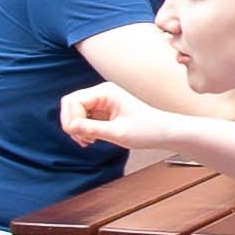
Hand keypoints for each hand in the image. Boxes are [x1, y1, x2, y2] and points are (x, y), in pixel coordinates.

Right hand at [60, 81, 177, 157]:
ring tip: (89, 141)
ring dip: (77, 127)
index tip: (79, 136)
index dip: (70, 119)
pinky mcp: (104, 110)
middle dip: (71, 123)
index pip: (73, 100)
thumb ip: (92, 129)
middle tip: (83, 140)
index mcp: (106, 92)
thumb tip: (71, 127)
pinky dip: (83, 128)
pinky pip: (84, 116)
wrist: (163, 132)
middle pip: (71, 104)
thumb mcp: (117, 133)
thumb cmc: (146, 130)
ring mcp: (103, 100)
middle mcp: (103, 93)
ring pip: (76, 111)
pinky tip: (92, 139)